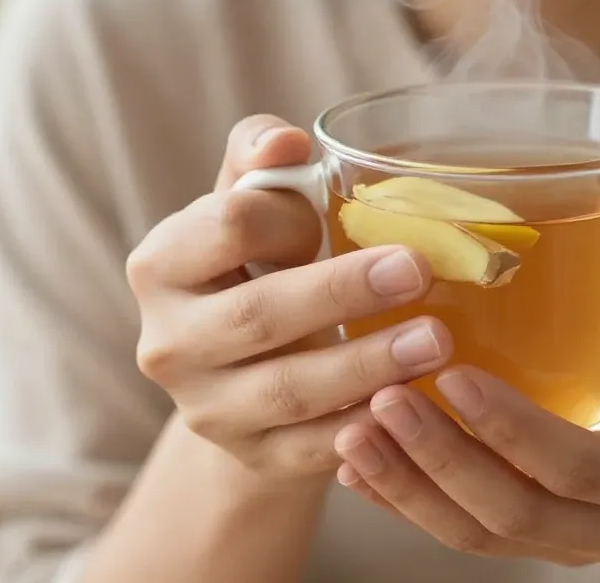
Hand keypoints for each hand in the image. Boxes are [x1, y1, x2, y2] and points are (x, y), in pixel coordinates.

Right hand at [126, 115, 453, 486]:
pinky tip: (414, 404)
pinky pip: (313, 450)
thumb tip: (284, 141)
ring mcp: (207, 409)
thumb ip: (262, 164)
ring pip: (290, 390)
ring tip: (437, 340)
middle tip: (420, 270)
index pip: (229, 227)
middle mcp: (168, 343)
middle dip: (344, 293)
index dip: (293, 216)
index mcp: (162, 264)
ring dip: (368, 365)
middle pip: (259, 315)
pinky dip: (365, 429)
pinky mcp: (253, 457)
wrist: (244, 370)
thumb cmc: (259, 267)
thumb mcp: (252, 208)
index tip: (352, 212)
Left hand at [333, 282, 599, 572]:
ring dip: (408, 487)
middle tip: (380, 399)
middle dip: (440, 461)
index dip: (514, 430)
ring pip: (475, 533)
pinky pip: (460, 532)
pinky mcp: (529, 535)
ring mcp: (564, 541)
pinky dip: (404, 501)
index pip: (579, 468)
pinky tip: (356, 464)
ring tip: (350, 431)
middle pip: (511, 513)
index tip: (454, 375)